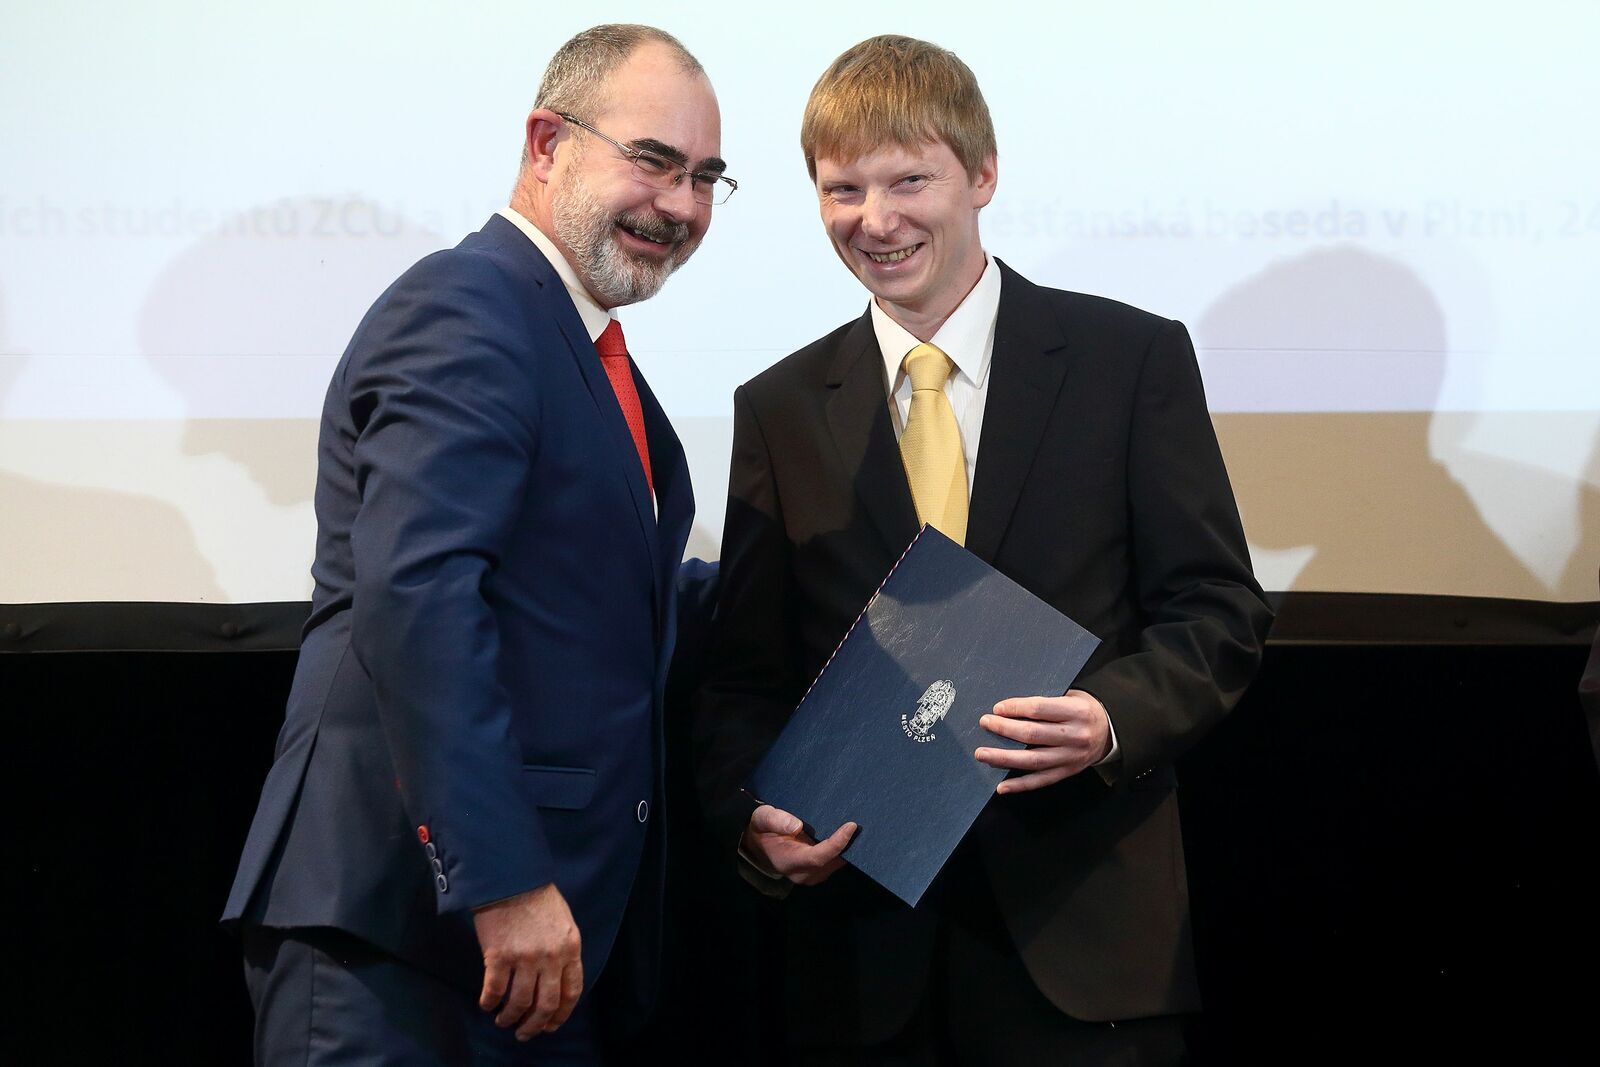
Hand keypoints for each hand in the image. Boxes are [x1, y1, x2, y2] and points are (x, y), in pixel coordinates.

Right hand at [472, 883, 582, 1039]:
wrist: (510, 878)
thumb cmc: (537, 897)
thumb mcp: (563, 922)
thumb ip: (563, 950)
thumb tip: (556, 979)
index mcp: (570, 948)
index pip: (572, 992)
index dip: (561, 1014)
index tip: (550, 1025)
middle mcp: (550, 957)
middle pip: (546, 1004)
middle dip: (535, 1025)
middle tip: (525, 1033)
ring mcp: (525, 958)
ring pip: (519, 1003)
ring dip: (510, 1018)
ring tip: (503, 1021)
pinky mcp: (498, 956)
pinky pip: (494, 990)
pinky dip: (489, 1002)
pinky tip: (486, 1004)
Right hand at [742, 805, 856, 885]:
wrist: (756, 843)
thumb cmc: (761, 828)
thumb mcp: (763, 818)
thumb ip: (776, 820)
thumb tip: (797, 825)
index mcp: (788, 862)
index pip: (818, 857)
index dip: (837, 843)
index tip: (851, 826)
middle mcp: (802, 874)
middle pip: (832, 863)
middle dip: (848, 846)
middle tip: (863, 825)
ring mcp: (810, 876)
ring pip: (835, 865)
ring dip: (848, 850)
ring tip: (860, 830)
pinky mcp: (816, 872)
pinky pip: (833, 864)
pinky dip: (842, 852)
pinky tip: (850, 837)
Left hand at [975, 689, 1111, 793]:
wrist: (1111, 731)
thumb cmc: (1083, 709)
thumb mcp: (1072, 697)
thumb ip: (1046, 702)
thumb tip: (1008, 708)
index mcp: (1077, 712)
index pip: (1040, 709)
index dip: (1016, 707)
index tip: (997, 708)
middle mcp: (1075, 736)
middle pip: (1033, 734)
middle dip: (1005, 729)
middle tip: (985, 723)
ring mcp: (1071, 758)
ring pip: (1033, 760)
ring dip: (1004, 758)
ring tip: (982, 754)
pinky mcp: (1068, 772)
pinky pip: (1041, 780)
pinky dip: (1020, 785)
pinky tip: (1001, 786)